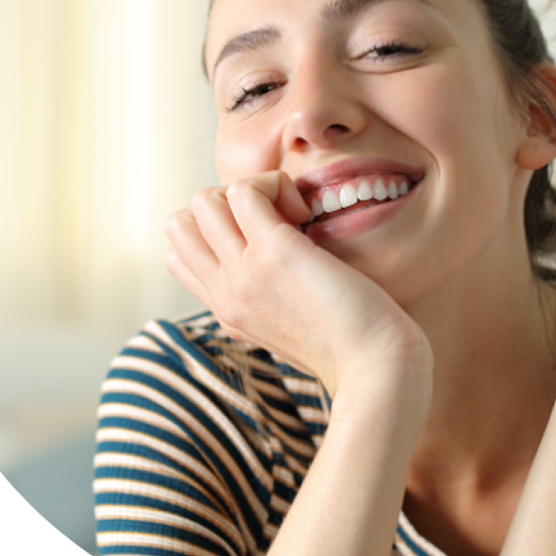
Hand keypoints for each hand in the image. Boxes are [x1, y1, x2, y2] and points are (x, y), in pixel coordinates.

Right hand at [165, 171, 431, 396]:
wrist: (376, 370)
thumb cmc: (354, 347)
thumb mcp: (294, 328)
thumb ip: (272, 299)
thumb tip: (278, 262)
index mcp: (228, 312)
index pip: (180, 256)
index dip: (215, 232)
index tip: (264, 238)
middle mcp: (226, 293)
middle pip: (180, 223)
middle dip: (225, 205)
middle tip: (277, 221)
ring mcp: (243, 273)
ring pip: (203, 200)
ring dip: (251, 190)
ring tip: (293, 214)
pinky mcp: (273, 253)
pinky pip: (244, 190)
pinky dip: (274, 185)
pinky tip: (306, 212)